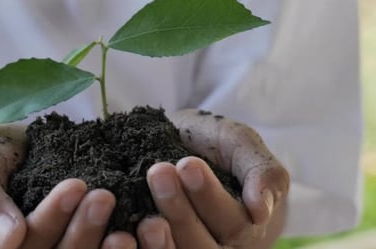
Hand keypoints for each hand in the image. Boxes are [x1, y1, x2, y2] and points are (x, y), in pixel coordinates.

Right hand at [0, 124, 135, 248]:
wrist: (20, 154)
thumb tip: (9, 240)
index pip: (17, 247)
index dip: (47, 221)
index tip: (74, 185)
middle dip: (80, 232)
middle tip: (104, 196)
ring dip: (103, 248)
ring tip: (127, 225)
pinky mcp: (83, 248)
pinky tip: (141, 235)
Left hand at [136, 109, 289, 247]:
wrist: (181, 145)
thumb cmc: (214, 145)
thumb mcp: (241, 144)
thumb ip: (262, 171)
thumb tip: (261, 212)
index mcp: (244, 226)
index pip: (233, 224)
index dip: (209, 197)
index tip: (187, 164)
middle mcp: (217, 247)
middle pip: (202, 246)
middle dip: (179, 210)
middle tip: (159, 172)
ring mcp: (186, 248)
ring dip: (157, 237)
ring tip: (143, 208)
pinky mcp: (156, 247)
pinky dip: (136, 248)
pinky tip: (121, 232)